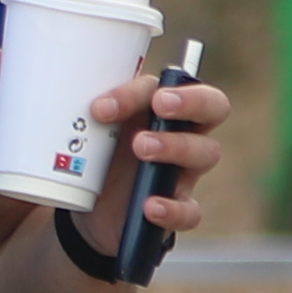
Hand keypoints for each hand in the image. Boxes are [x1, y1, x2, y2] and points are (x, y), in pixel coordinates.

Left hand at [98, 68, 230, 252]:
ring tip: (141, 149)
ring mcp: (183, 172)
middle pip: (214, 107)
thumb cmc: (101, 151)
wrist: (90, 205)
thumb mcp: (95, 125)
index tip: (138, 95)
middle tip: (158, 108)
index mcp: (164, 106)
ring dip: (175, 146)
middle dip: (190, 102)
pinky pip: (190, 210)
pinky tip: (149, 206)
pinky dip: (172, 209)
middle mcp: (183, 133)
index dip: (159, 83)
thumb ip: (98, 106)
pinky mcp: (176, 208)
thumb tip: (77, 97)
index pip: (182, 82)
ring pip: (207, 153)